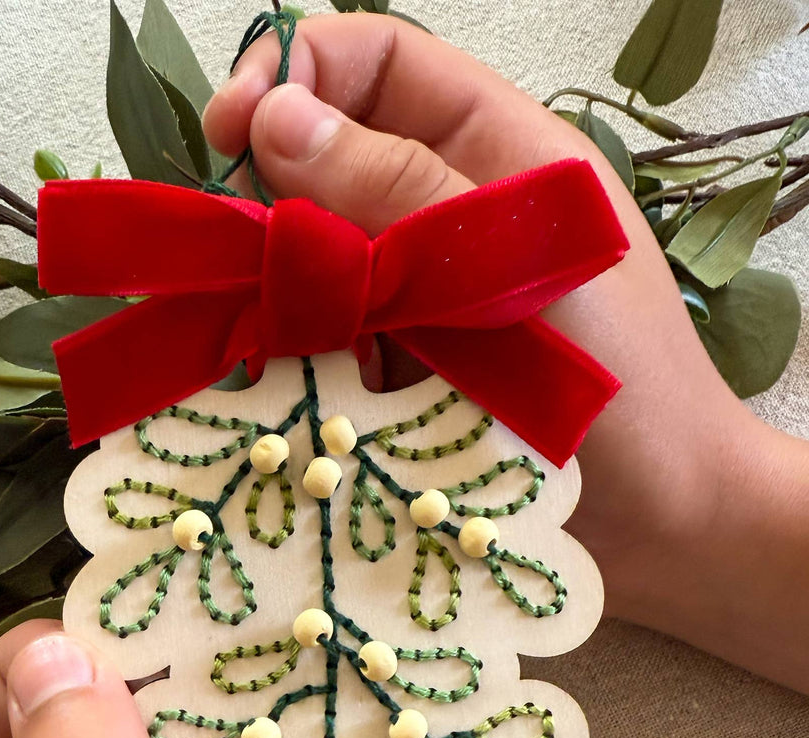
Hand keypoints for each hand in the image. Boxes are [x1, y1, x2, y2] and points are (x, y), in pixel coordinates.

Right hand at [202, 13, 808, 688]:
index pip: (374, 64)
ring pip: (312, 259)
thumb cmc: (622, 387)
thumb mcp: (514, 269)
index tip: (227, 130)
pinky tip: (300, 389)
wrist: (659, 523)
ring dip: (283, 292)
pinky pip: (321, 340)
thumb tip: (277, 118)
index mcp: (491, 150)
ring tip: (279, 339)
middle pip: (325, 160)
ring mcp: (415, 295)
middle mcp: (443, 213)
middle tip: (236, 251)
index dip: (293, 71)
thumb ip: (399, 191)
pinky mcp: (397, 370)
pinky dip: (299, 358)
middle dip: (269, 196)